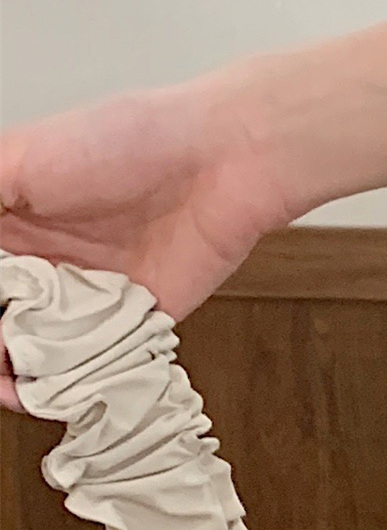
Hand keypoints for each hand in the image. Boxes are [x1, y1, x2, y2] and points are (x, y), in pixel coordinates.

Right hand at [0, 74, 290, 410]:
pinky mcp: (132, 327)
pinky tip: (34, 389)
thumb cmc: (126, 140)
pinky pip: (89, 369)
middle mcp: (44, 267)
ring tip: (2, 377)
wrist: (221, 160)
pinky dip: (58, 385)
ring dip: (9, 371)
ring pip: (31, 355)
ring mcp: (86, 300)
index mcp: (8, 224)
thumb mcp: (19, 160)